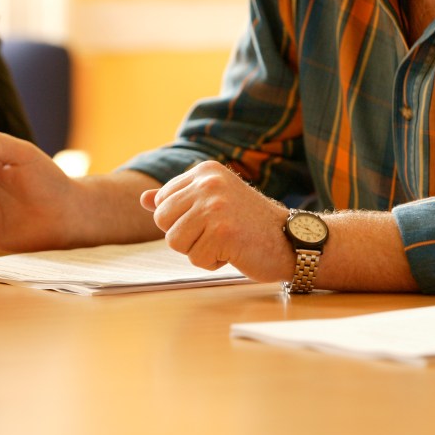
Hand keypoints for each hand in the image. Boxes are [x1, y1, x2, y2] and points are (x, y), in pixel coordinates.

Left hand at [140, 161, 291, 281]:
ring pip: (175, 242)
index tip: (212, 219)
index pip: (162, 202)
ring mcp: (215, 207)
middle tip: (218, 233)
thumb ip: (179, 199)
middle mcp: (208, 183)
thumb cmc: (249, 224)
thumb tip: (143, 199)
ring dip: (198, 251)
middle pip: (162, 222)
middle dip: (186, 236)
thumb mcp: (213, 202)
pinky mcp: (222, 233)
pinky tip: (235, 251)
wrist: (291, 240)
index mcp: (205, 171)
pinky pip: (195, 259)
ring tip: (225, 242)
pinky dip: (213, 263)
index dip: (182, 220)